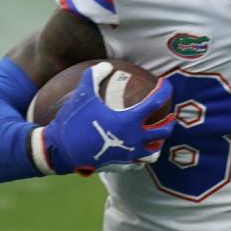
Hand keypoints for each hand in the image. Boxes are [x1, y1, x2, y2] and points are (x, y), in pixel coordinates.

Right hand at [38, 62, 174, 175]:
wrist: (60, 151)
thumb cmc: (73, 121)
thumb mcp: (83, 94)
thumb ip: (95, 75)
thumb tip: (107, 65)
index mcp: (130, 120)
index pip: (156, 102)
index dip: (164, 90)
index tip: (165, 84)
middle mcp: (135, 138)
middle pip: (164, 130)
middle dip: (170, 121)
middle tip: (169, 115)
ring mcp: (130, 154)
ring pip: (155, 150)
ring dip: (158, 141)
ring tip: (156, 134)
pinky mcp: (122, 165)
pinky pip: (140, 162)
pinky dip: (143, 156)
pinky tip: (139, 149)